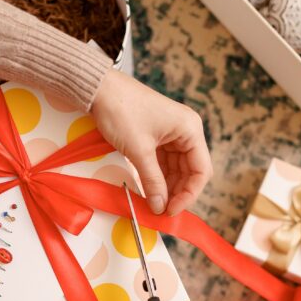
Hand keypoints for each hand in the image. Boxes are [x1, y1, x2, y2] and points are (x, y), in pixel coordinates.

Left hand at [90, 69, 211, 215]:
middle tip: (160, 211)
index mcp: (190, 130)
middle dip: (177, 192)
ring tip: (153, 204)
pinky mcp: (158, 136)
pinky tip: (148, 191)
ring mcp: (172, 134)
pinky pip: (163, 163)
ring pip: (176, 169)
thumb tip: (160, 208)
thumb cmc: (121, 112)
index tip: (171, 211)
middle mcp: (186, 131)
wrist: (99, 89)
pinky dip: (156, 177)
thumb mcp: (138, 150)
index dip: (189, 194)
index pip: (201, 171)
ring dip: (166, 187)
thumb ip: (152, 181)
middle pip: (190, 171)